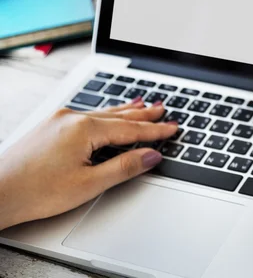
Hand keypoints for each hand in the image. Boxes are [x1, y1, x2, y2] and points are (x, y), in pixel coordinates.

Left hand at [0, 99, 177, 230]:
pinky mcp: (51, 126)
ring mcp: (60, 120)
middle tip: (164, 110)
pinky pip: (88, 115)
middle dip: (144, 115)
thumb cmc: (35, 191)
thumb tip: (151, 156)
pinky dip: (106, 114)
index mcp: (84, 129)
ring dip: (126, 111)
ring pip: (103, 113)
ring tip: (144, 105)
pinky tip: (109, 113)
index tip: (173, 128)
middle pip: (118, 115)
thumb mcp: (88, 184)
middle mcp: (72, 118)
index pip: (130, 129)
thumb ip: (124, 167)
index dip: (155, 131)